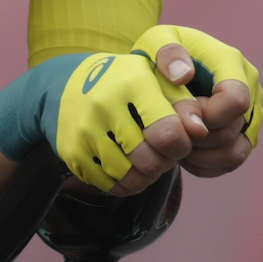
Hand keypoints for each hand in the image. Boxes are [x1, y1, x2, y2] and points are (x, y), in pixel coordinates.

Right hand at [50, 52, 195, 195]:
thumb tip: (200, 131)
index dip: (181, 145)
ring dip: (146, 176)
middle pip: (149, 160)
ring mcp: (84, 130)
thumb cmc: (123, 82)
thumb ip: (182, 100)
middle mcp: (104, 104)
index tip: (180, 141)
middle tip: (163, 154)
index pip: (167, 132)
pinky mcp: (71, 151)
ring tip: (148, 162)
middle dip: (163, 162)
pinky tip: (129, 169)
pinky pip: (108, 185)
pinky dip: (124, 184)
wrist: (62, 85)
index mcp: (132, 82)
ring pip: (129, 176)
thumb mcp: (153, 76)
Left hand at [131, 25, 261, 177]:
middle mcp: (250, 88)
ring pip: (235, 152)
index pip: (235, 100)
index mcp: (232, 62)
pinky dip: (205, 165)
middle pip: (231, 130)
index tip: (180, 114)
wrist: (168, 67)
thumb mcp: (156, 40)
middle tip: (169, 129)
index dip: (206, 116)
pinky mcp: (245, 135)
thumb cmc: (160, 53)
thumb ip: (167, 52)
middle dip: (195, 136)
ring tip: (174, 143)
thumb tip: (182, 76)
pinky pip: (231, 162)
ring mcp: (251, 114)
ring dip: (200, 155)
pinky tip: (182, 153)